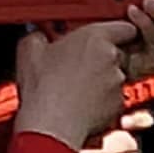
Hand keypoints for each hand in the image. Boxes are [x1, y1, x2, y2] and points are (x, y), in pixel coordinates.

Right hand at [14, 20, 137, 150]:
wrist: (51, 125)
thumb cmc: (42, 87)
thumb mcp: (29, 49)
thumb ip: (38, 34)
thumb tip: (37, 33)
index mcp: (95, 37)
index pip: (125, 27)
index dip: (116, 32)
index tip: (104, 37)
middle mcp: (112, 57)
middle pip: (119, 52)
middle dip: (103, 57)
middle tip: (80, 63)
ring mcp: (117, 82)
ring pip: (115, 76)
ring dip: (102, 78)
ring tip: (76, 86)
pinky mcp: (118, 105)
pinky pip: (113, 97)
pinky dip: (102, 99)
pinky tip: (81, 102)